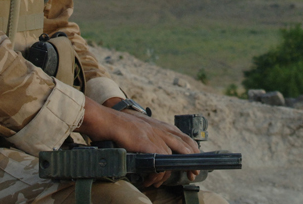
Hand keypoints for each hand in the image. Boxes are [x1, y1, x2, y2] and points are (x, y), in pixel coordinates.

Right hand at [78, 98, 199, 187]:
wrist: (107, 120)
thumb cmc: (119, 125)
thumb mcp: (140, 127)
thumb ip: (149, 136)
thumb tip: (152, 150)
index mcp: (160, 125)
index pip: (183, 136)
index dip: (192, 148)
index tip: (195, 160)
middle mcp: (161, 130)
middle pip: (185, 145)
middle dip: (192, 162)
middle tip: (193, 175)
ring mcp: (155, 136)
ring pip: (173, 157)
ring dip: (168, 174)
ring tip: (159, 182)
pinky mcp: (148, 144)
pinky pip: (161, 163)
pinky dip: (159, 174)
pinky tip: (151, 179)